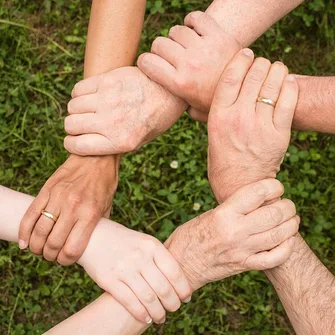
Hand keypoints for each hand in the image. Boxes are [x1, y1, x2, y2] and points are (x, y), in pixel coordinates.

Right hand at [19, 155, 118, 264]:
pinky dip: (24, 232)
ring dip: (36, 247)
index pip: (72, 249)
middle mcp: (73, 207)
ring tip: (39, 249)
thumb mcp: (107, 207)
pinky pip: (30, 215)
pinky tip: (25, 242)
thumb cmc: (104, 183)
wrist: (96, 157)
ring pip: (39, 232)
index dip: (66, 261)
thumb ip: (97, 226)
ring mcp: (57, 198)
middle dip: (50, 256)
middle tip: (52, 256)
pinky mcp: (46, 190)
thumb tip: (89, 244)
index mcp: (90, 214)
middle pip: (53, 244)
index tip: (65, 260)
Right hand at [64, 66, 186, 155]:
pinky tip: (92, 96)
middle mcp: (112, 122)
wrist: (170, 91)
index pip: (77, 146)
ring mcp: (108, 100)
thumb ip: (114, 144)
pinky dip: (80, 94)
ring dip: (77, 110)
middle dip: (74, 127)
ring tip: (90, 109)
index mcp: (121, 142)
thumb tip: (87, 144)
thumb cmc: (155, 118)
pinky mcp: (107, 81)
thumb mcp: (140, 141)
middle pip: (71, 125)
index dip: (72, 144)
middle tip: (84, 124)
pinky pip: (78, 89)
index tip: (74, 140)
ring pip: (72, 106)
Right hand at [78, 219, 191, 324]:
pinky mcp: (110, 280)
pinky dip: (141, 314)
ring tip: (161, 317)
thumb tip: (178, 281)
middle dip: (173, 303)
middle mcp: (140, 256)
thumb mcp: (145, 242)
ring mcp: (124, 268)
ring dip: (158, 313)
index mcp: (152, 246)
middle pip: (163, 288)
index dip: (183, 288)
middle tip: (174, 309)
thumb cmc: (125, 241)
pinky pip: (130, 302)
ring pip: (148, 298)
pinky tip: (146, 318)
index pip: (174, 272)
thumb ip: (159, 258)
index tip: (186, 298)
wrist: (95, 236)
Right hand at [137, 11, 240, 114]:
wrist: (248, 92)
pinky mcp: (219, 36)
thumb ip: (179, 105)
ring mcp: (204, 48)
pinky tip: (194, 31)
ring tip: (184, 46)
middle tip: (169, 56)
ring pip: (176, 30)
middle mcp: (189, 64)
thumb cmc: (217, 103)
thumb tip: (167, 104)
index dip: (145, 62)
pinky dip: (192, 21)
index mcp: (180, 84)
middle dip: (160, 50)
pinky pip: (196, 18)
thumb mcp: (195, 110)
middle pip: (159, 44)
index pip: (147, 62)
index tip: (150, 64)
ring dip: (176, 37)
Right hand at [165, 179, 298, 290]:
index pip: (257, 193)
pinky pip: (274, 258)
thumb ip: (234, 208)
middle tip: (287, 204)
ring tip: (291, 219)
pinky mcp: (244, 265)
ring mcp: (242, 250)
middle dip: (288, 206)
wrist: (181, 264)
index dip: (274, 186)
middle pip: (274, 214)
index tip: (276, 187)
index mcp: (224, 213)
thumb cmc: (191, 235)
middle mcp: (235, 231)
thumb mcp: (209, 214)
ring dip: (291, 224)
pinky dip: (286, 248)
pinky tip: (287, 240)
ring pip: (279, 235)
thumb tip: (259, 200)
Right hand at [207, 51, 298, 202]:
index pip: (231, 76)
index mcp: (218, 116)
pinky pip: (288, 101)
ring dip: (277, 71)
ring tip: (277, 69)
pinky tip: (288, 81)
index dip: (241, 59)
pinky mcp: (278, 134)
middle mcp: (238, 118)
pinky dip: (290, 86)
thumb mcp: (210, 135)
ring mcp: (260, 125)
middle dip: (260, 63)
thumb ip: (208, 115)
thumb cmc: (222, 160)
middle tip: (262, 63)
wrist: (240, 185)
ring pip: (273, 84)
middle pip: (254, 75)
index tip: (246, 52)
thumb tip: (197, 101)